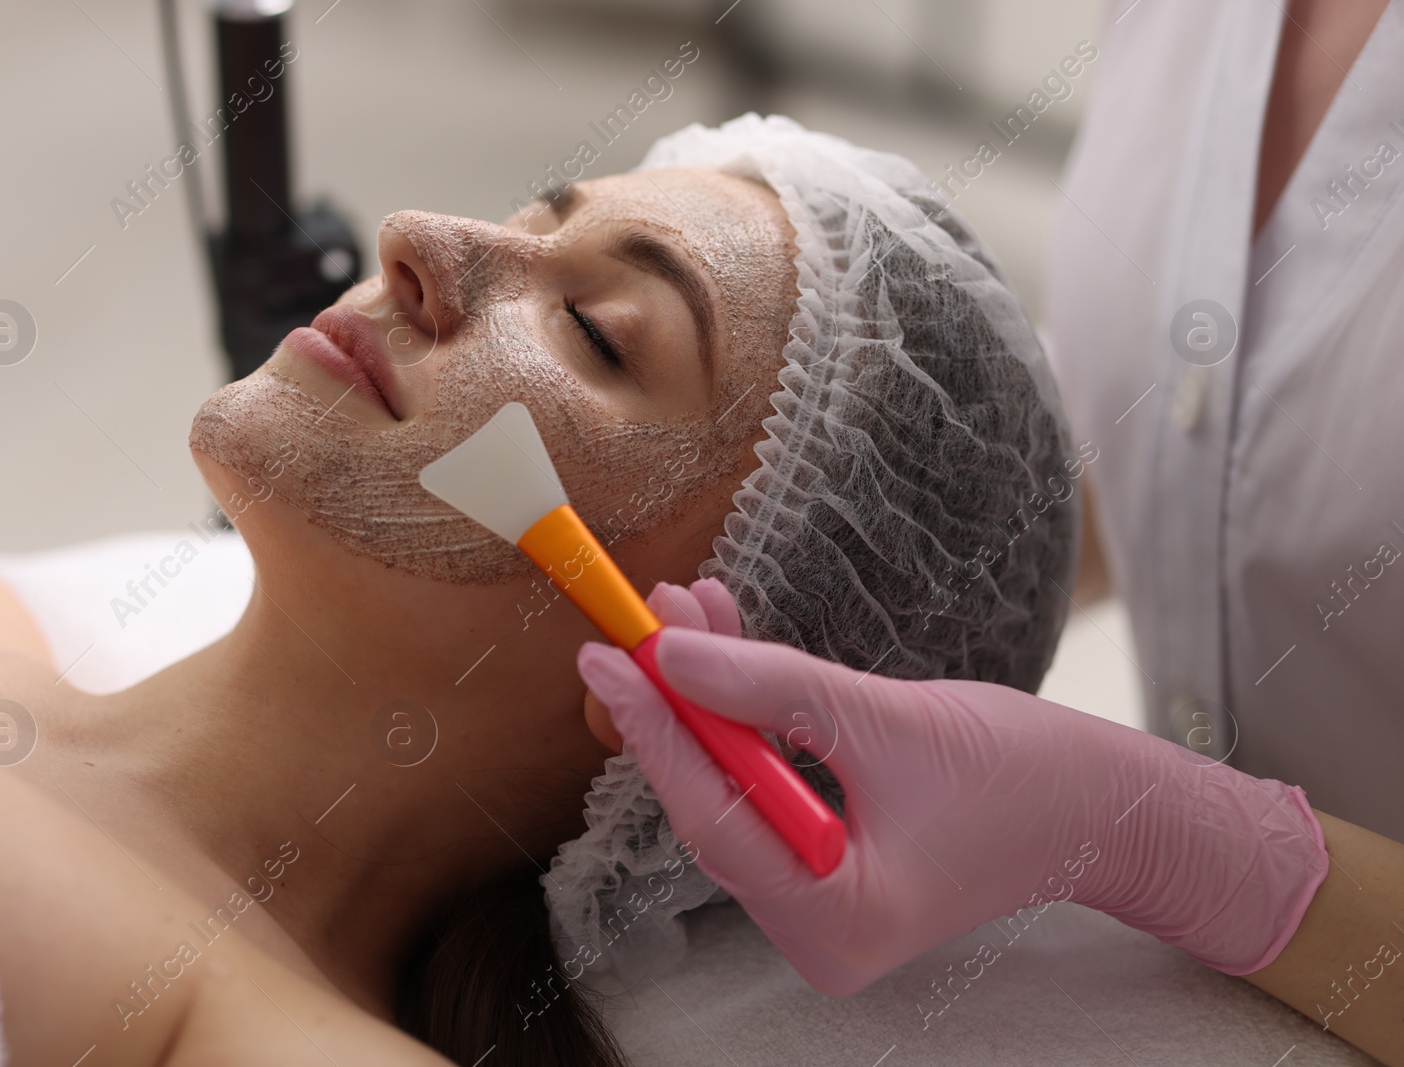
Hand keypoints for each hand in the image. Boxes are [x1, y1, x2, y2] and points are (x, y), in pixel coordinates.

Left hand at [578, 579, 1328, 995]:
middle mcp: (816, 928)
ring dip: (712, 695)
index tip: (610, 656)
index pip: (714, 816)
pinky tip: (727, 642)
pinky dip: (749, 714)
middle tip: (640, 620)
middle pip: (714, 802)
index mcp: (838, 919)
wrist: (1102, 807)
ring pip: (736, 784)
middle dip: (680, 704)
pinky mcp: (830, 865)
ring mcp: (822, 902)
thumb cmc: (1021, 774)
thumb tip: (671, 653)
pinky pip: (767, 782)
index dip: (656, 730)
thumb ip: (772, 687)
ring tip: (686, 608)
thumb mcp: (886, 720)